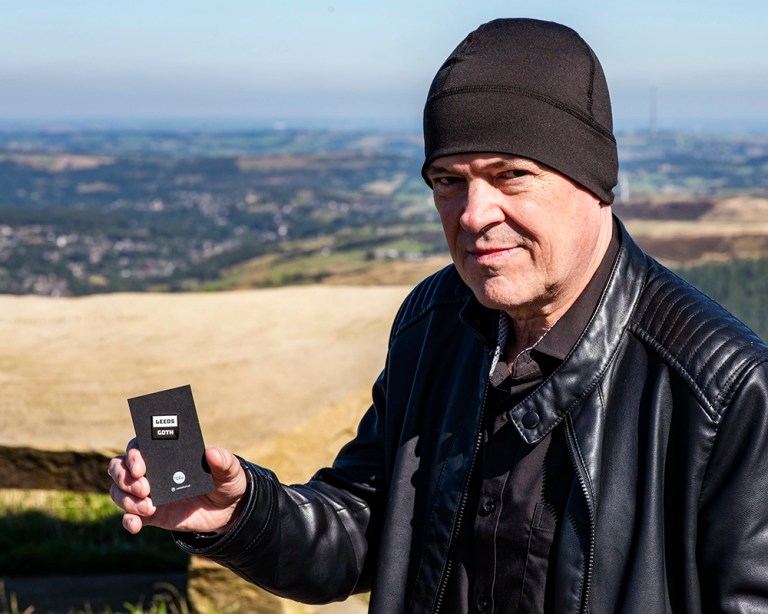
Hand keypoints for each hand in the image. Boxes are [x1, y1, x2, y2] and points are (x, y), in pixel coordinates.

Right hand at [108, 439, 247, 534]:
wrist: (227, 510)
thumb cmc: (225, 481)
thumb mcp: (230, 470)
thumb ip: (224, 461)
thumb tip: (212, 452)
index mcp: (167, 454)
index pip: (139, 446)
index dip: (134, 454)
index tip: (141, 466)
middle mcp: (152, 471)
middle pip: (120, 467)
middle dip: (125, 477)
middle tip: (144, 488)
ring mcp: (149, 493)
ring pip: (120, 491)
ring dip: (126, 499)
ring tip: (148, 507)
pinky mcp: (151, 514)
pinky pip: (130, 517)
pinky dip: (128, 521)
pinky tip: (136, 525)